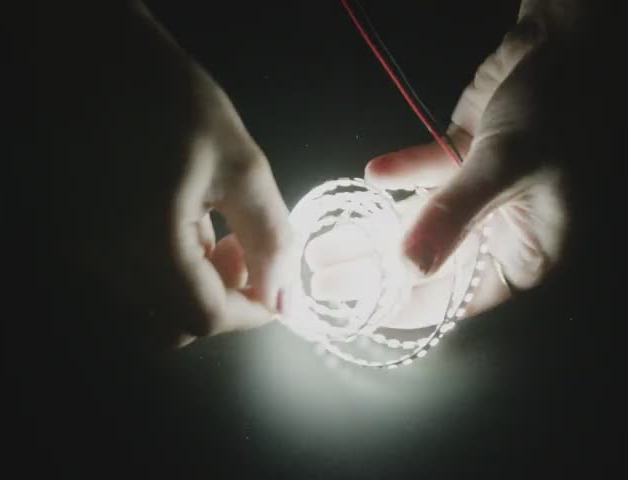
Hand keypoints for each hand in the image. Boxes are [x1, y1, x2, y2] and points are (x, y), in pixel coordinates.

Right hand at [34, 2, 291, 348]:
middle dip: (224, 296)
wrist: (88, 52)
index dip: (252, 311)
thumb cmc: (169, 95)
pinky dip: (167, 264)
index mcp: (141, 241)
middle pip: (176, 321)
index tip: (278, 285)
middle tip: (241, 247)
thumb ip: (270, 237)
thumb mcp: (240, 163)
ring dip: (196, 280)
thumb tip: (286, 299)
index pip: (205, 317)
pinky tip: (179, 215)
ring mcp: (80, 252)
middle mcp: (100, 261)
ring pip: (154, 302)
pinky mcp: (73, 237)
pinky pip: (131, 276)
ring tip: (210, 220)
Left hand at [310, 4, 585, 325]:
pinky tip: (371, 176)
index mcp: (529, 252)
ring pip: (419, 222)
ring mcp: (481, 197)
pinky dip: (402, 174)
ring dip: (372, 230)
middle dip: (373, 272)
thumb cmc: (554, 108)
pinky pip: (427, 175)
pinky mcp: (464, 161)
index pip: (457, 297)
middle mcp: (503, 232)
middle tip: (321, 281)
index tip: (356, 312)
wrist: (565, 43)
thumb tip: (407, 267)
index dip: (403, 306)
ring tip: (322, 244)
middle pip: (428, 262)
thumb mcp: (506, 164)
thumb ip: (454, 215)